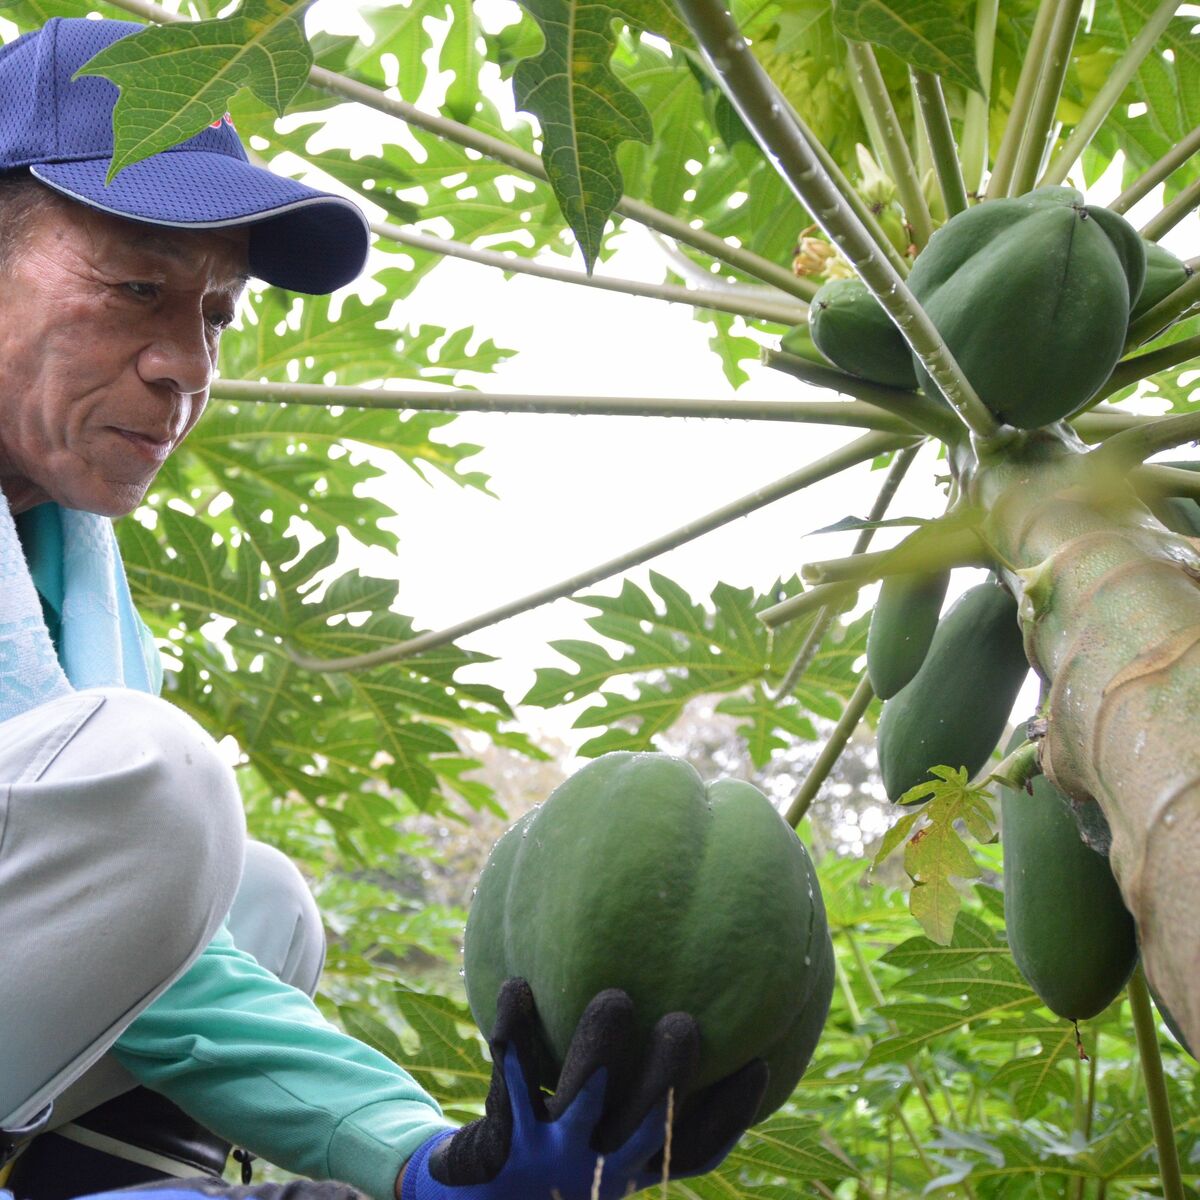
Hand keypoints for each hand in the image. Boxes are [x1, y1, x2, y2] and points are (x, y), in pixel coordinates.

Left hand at [398, 978, 766, 1199]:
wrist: (476, 1199)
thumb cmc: (554, 1155)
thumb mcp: (605, 1136)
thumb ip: (649, 1086)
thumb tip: (711, 1003)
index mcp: (632, 1167)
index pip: (695, 1152)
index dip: (730, 1115)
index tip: (757, 1065)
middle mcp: (598, 1168)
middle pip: (645, 1129)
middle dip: (666, 1079)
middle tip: (683, 1024)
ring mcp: (550, 1156)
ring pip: (580, 1104)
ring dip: (597, 1053)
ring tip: (614, 999)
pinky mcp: (502, 1140)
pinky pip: (509, 1077)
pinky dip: (515, 1030)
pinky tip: (517, 985)